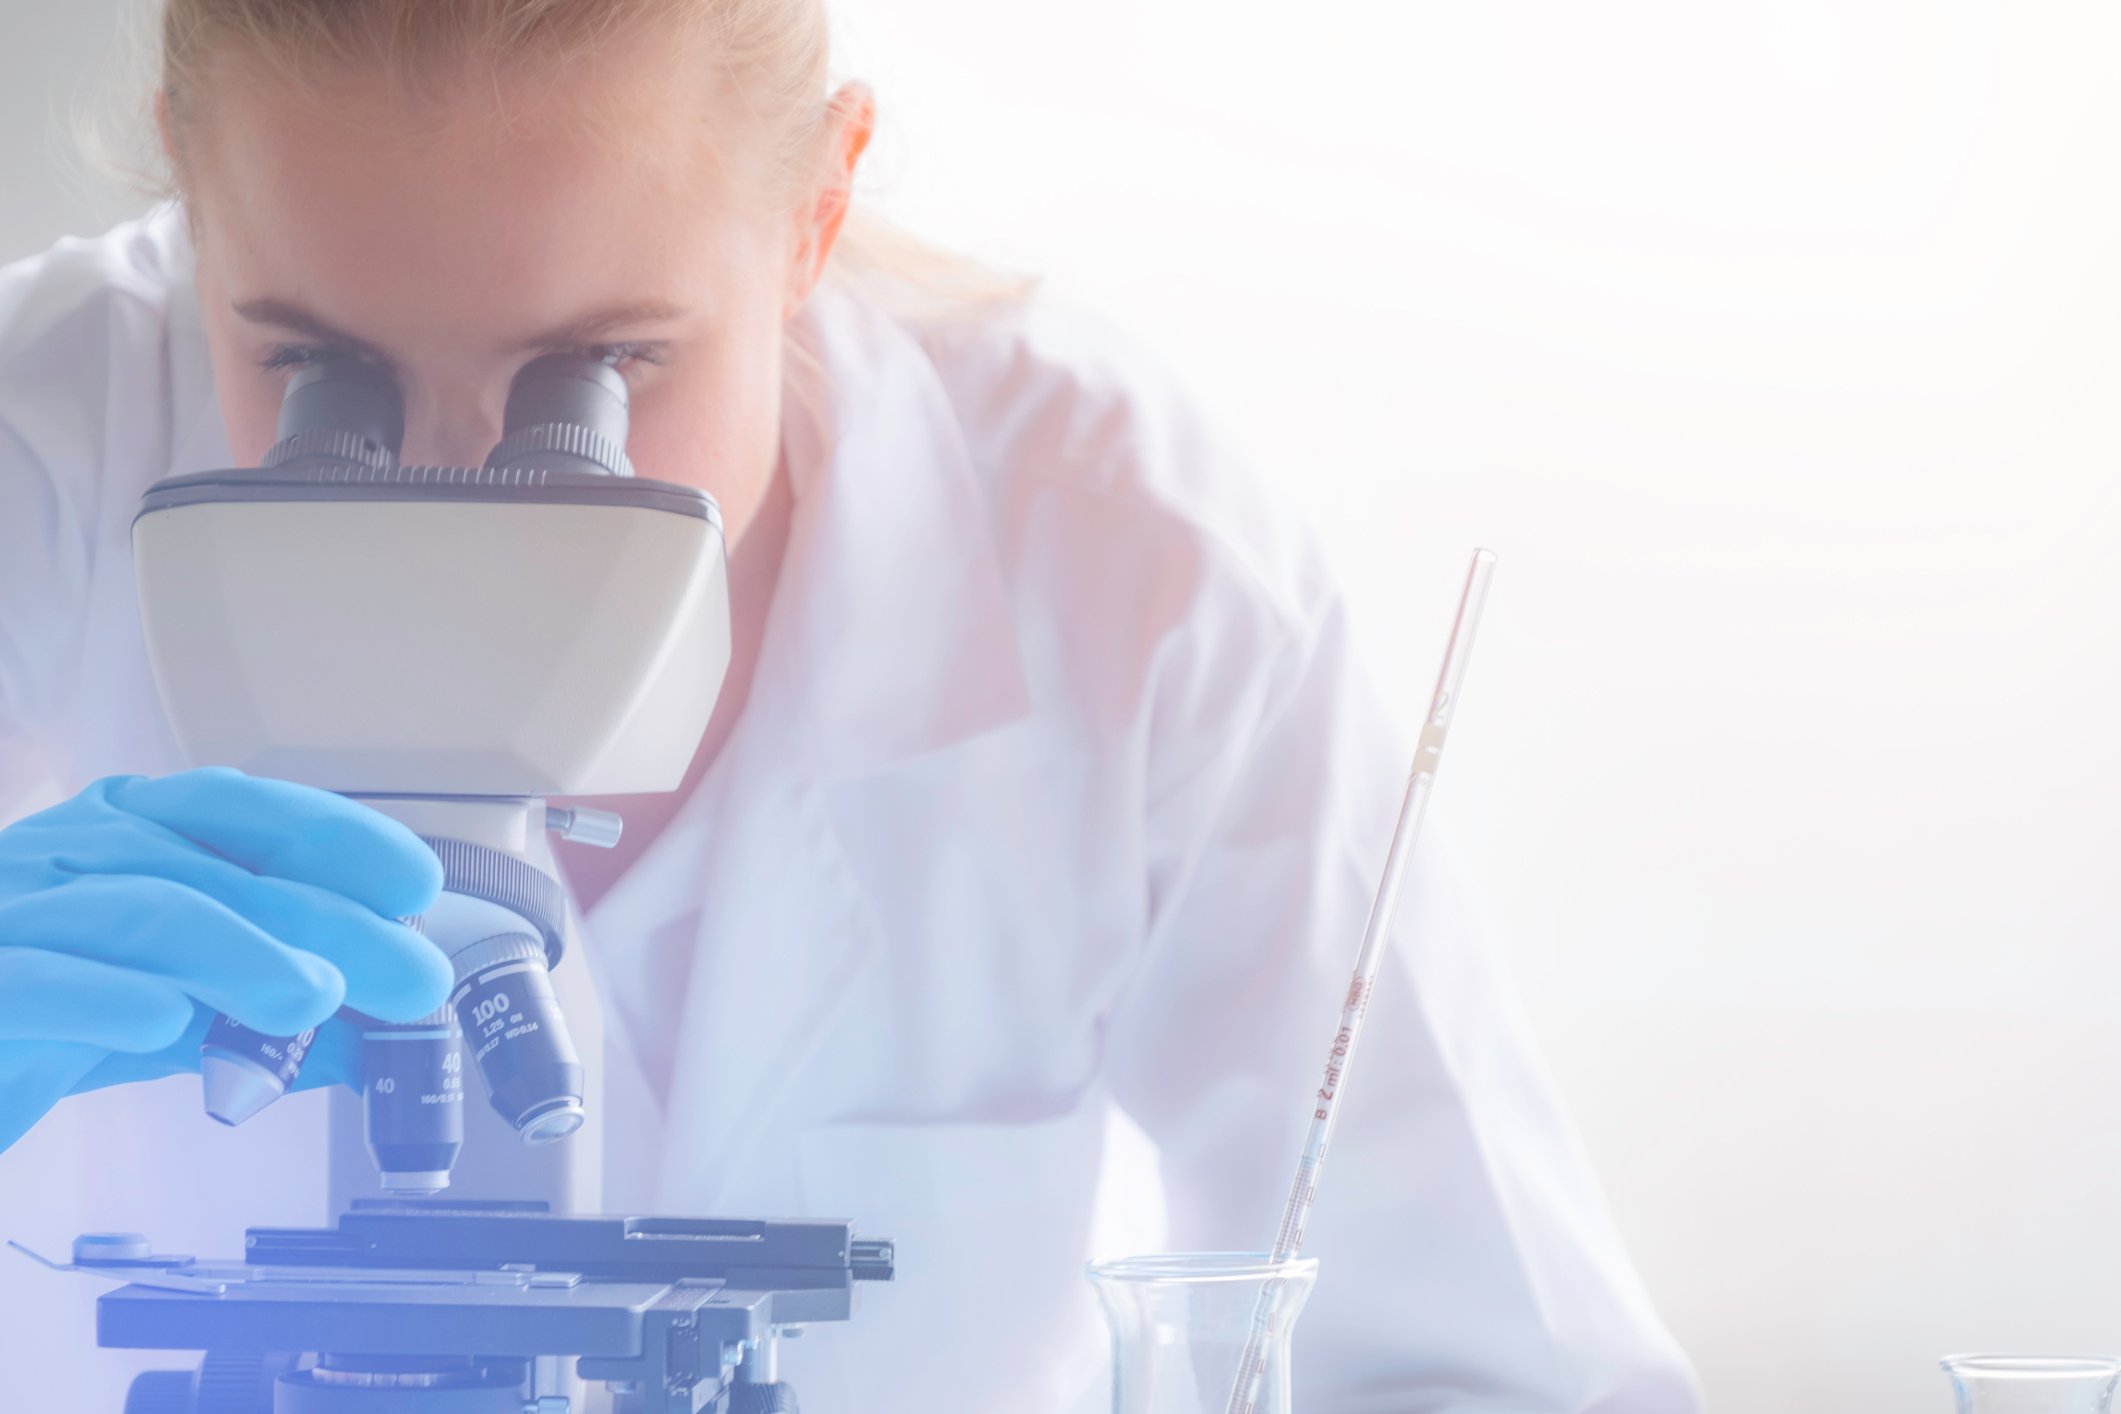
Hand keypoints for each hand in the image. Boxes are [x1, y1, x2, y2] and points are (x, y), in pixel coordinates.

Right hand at [0, 768, 450, 1152]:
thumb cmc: (42, 1007)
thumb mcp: (165, 1003)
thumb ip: (261, 1012)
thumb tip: (386, 1036)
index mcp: (125, 829)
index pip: (244, 808)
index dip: (336, 837)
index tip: (416, 884)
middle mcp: (69, 849)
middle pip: (221, 870)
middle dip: (332, 924)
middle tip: (414, 979)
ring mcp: (12, 910)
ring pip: (142, 910)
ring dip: (241, 952)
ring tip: (315, 998)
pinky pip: (36, 979)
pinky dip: (103, 998)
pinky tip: (163, 1024)